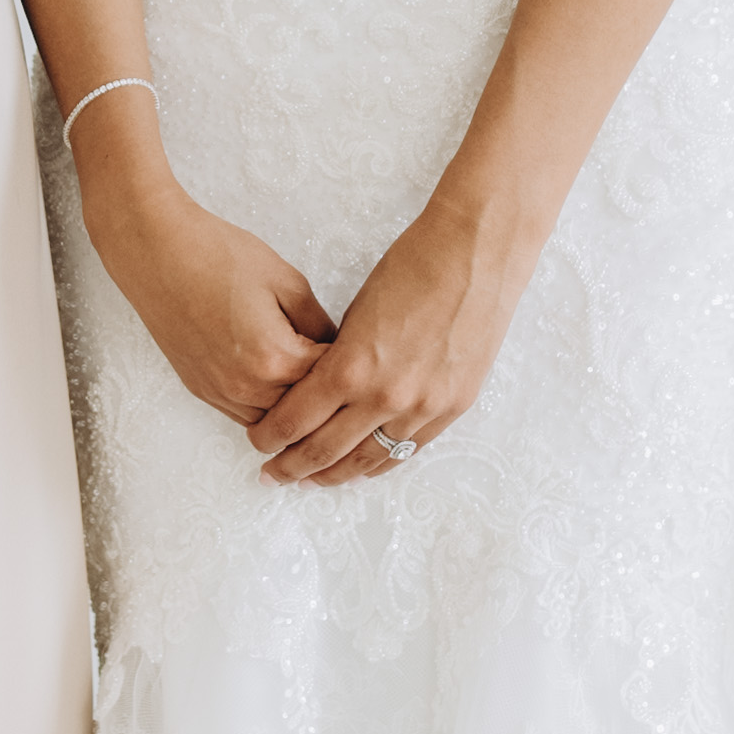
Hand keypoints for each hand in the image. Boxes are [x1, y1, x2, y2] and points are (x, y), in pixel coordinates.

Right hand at [69, 110, 334, 427]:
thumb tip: (339, 349)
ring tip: (319, 390)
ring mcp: (220, 393)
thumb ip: (320, 322)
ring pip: (275, 426)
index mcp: (275, 359)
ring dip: (298, 412)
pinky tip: (283, 387)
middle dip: (329, 399)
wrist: (155, 252)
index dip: (355, 372)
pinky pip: (246, 417)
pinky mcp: (201, 390)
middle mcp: (247, 387)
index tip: (369, 361)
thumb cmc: (217, 256)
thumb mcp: (287, 281)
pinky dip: (269, 409)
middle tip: (351, 382)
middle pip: (306, 416)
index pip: (332, 384)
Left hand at [246, 189, 540, 484]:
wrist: (474, 255)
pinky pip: (406, 451)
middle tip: (272, 473)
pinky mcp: (451, 408)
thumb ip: (337, 357)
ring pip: (367, 460)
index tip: (259, 441)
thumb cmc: (411, 267)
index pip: (295, 420)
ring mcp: (422, 407)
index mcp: (351, 367)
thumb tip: (320, 388)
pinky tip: (360, 469)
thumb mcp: (356, 312)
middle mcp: (384, 397)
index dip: (270, 436)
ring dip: (334, 474)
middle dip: (291, 465)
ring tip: (312, 479)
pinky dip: (379, 463)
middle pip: (324, 450)